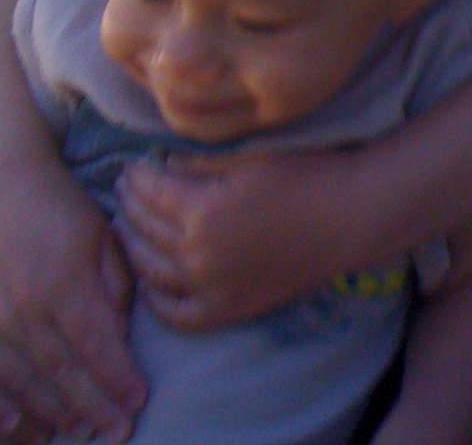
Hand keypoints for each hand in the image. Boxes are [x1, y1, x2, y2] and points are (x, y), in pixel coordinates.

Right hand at [0, 157, 146, 441]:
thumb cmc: (57, 209)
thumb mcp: (101, 234)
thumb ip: (115, 286)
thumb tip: (119, 338)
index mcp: (61, 281)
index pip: (95, 346)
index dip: (117, 380)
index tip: (138, 401)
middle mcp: (18, 307)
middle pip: (63, 375)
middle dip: (95, 407)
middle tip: (121, 429)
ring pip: (23, 386)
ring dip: (56, 414)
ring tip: (84, 429)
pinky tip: (18, 426)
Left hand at [114, 147, 364, 330]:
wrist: (348, 217)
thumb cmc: (303, 174)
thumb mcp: (248, 155)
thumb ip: (199, 162)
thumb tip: (162, 164)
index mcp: (200, 212)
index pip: (150, 193)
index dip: (136, 177)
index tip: (128, 165)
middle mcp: (197, 256)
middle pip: (145, 231)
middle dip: (129, 207)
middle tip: (123, 190)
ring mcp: (212, 289)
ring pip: (152, 272)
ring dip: (133, 248)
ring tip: (128, 227)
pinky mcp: (229, 309)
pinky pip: (178, 316)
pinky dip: (156, 301)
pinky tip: (150, 283)